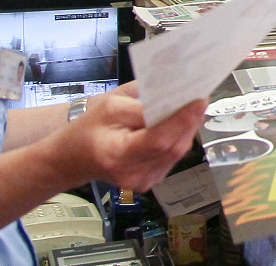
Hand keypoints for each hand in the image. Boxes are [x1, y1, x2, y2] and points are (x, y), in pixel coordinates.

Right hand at [52, 92, 206, 192]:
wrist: (74, 157)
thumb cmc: (90, 128)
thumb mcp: (110, 105)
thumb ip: (142, 102)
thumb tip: (174, 92)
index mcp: (117, 154)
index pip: (158, 140)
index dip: (182, 120)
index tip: (200, 99)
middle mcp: (132, 174)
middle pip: (173, 147)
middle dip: (190, 120)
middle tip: (201, 95)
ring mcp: (142, 181)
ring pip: (177, 152)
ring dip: (188, 128)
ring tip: (194, 105)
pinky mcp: (150, 180)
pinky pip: (172, 157)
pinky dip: (179, 138)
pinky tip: (181, 122)